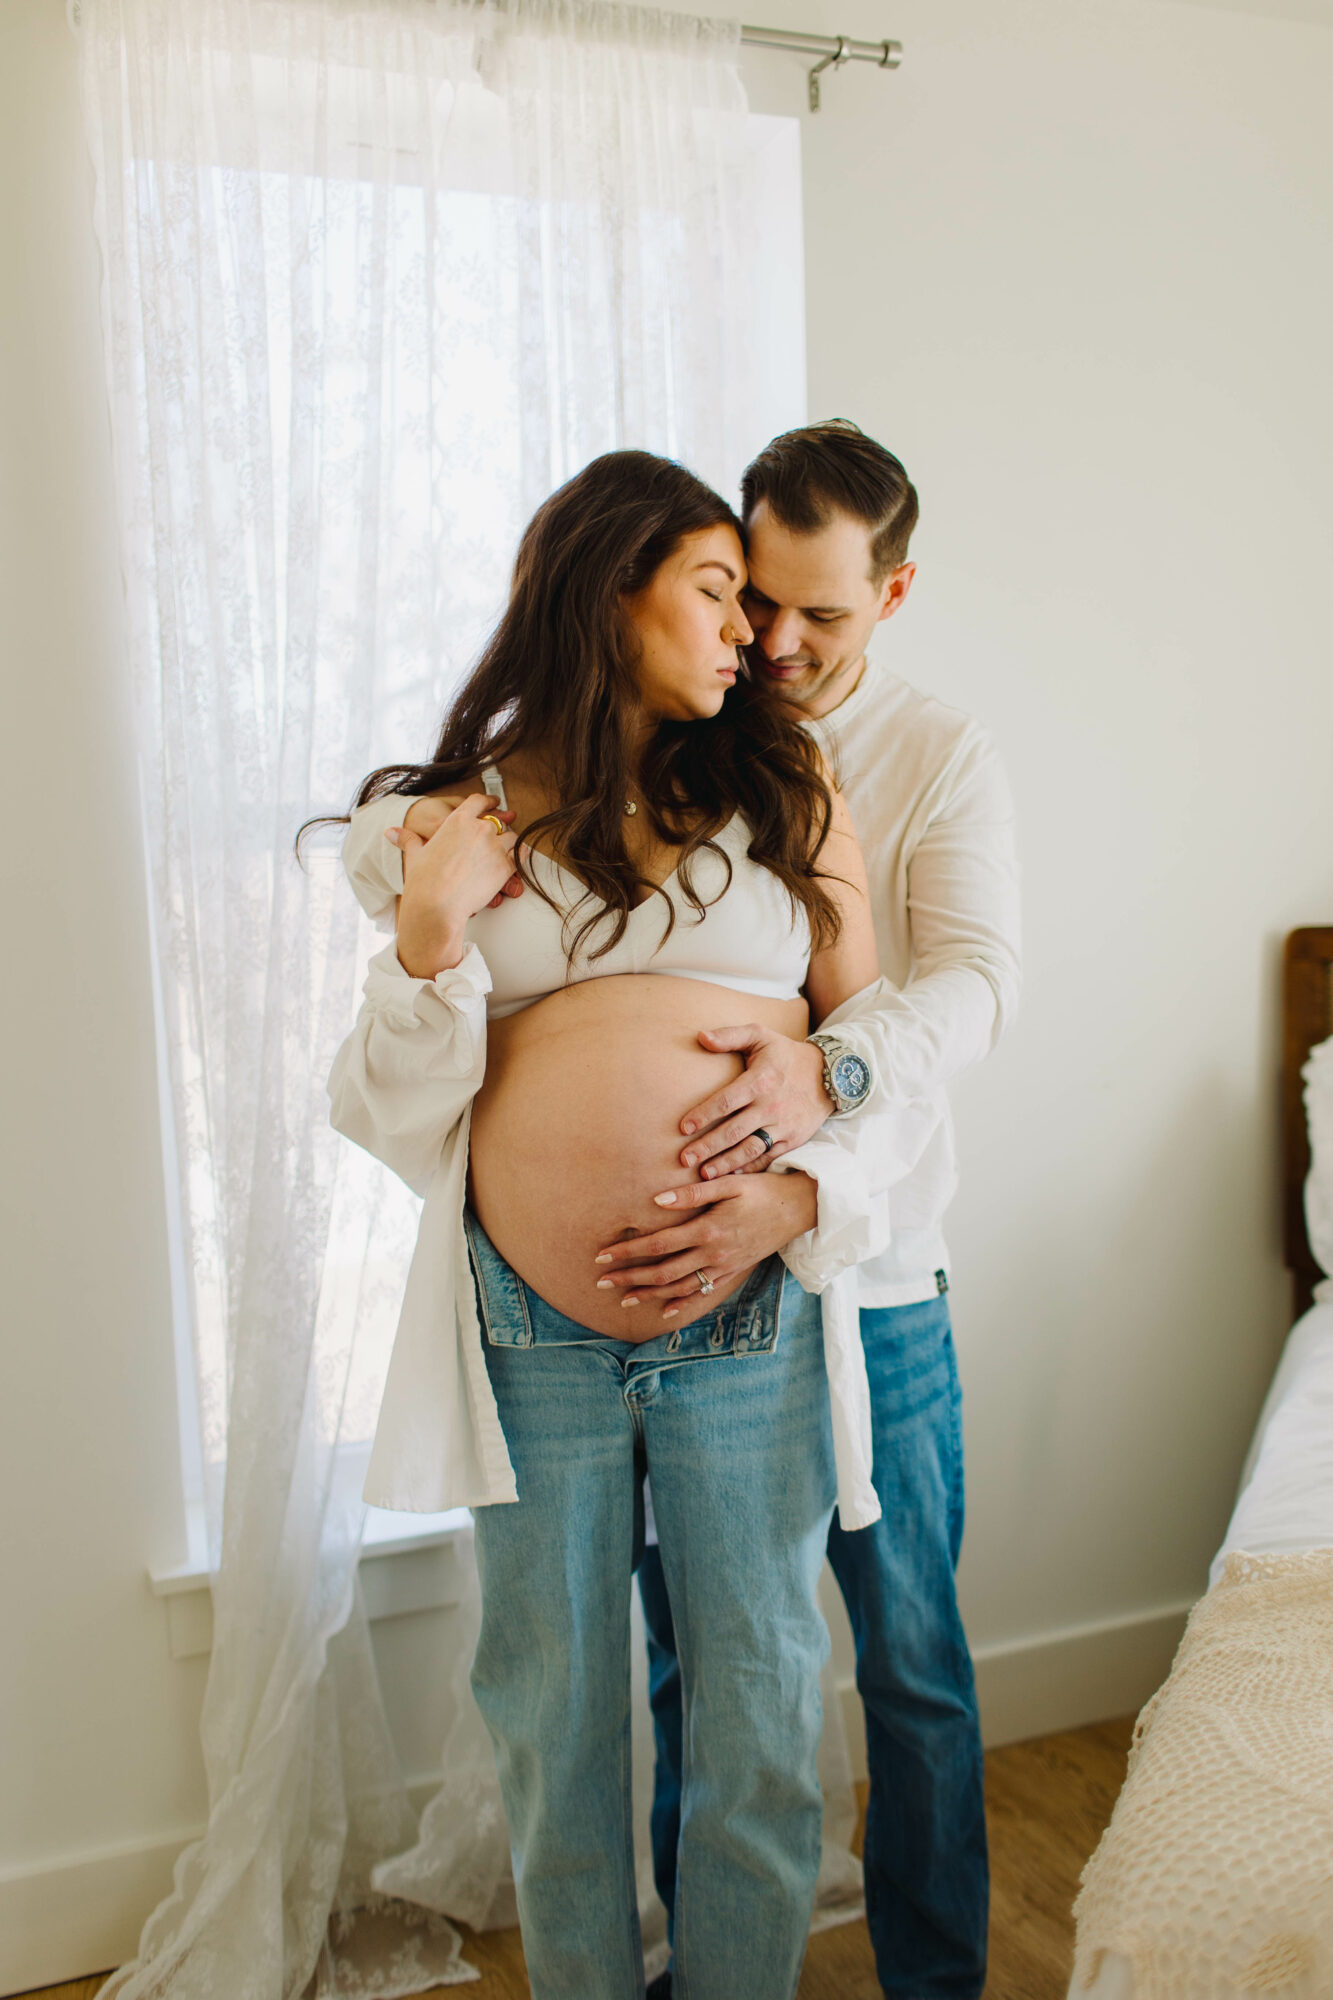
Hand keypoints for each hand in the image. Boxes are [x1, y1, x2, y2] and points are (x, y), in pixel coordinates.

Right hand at [396, 795, 524, 908]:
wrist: (436, 905)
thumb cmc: (423, 882)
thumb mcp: (414, 855)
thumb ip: (407, 840)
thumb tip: (391, 833)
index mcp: (457, 821)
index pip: (477, 802)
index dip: (487, 801)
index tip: (494, 802)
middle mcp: (478, 829)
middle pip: (497, 822)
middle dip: (498, 830)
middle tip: (495, 840)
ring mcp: (494, 846)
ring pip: (512, 838)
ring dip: (509, 845)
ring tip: (502, 855)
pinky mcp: (505, 866)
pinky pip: (520, 857)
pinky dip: (518, 860)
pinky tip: (514, 865)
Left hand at [593, 1172, 818, 1320]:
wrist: (798, 1208)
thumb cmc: (762, 1190)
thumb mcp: (728, 1184)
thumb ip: (692, 1194)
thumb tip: (658, 1201)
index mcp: (707, 1230)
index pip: (658, 1244)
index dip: (628, 1251)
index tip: (603, 1255)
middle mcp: (713, 1254)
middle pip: (662, 1272)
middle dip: (629, 1277)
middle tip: (601, 1282)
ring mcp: (724, 1267)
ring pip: (680, 1287)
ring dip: (649, 1294)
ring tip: (623, 1298)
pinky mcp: (733, 1272)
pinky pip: (703, 1292)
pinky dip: (682, 1302)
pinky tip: (664, 1310)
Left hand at [677, 1027, 830, 1178]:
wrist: (830, 1075)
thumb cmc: (786, 1054)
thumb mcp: (761, 1035)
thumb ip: (730, 1036)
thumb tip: (700, 1036)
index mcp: (760, 1081)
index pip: (726, 1101)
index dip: (703, 1114)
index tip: (683, 1128)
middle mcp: (771, 1106)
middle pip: (733, 1132)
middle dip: (707, 1147)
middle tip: (684, 1159)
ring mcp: (782, 1126)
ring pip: (749, 1149)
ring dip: (725, 1163)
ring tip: (703, 1175)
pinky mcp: (792, 1139)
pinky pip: (767, 1157)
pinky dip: (749, 1168)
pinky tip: (731, 1175)